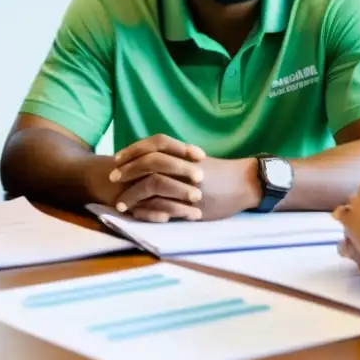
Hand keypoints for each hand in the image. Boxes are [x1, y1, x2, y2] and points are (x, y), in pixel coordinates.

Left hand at [111, 137, 260, 221]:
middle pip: (149, 162)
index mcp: (185, 153)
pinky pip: (163, 207)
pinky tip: (136, 214)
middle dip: (128, 170)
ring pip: (152, 185)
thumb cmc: (222, 173)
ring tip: (119, 204)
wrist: (246, 183)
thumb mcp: (198, 161)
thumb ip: (177, 160)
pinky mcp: (191, 205)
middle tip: (113, 177)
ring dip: (132, 194)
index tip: (118, 157)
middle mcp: (185, 166)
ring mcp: (187, 185)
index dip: (134, 150)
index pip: (154, 144)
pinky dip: (147, 211)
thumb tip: (155, 159)